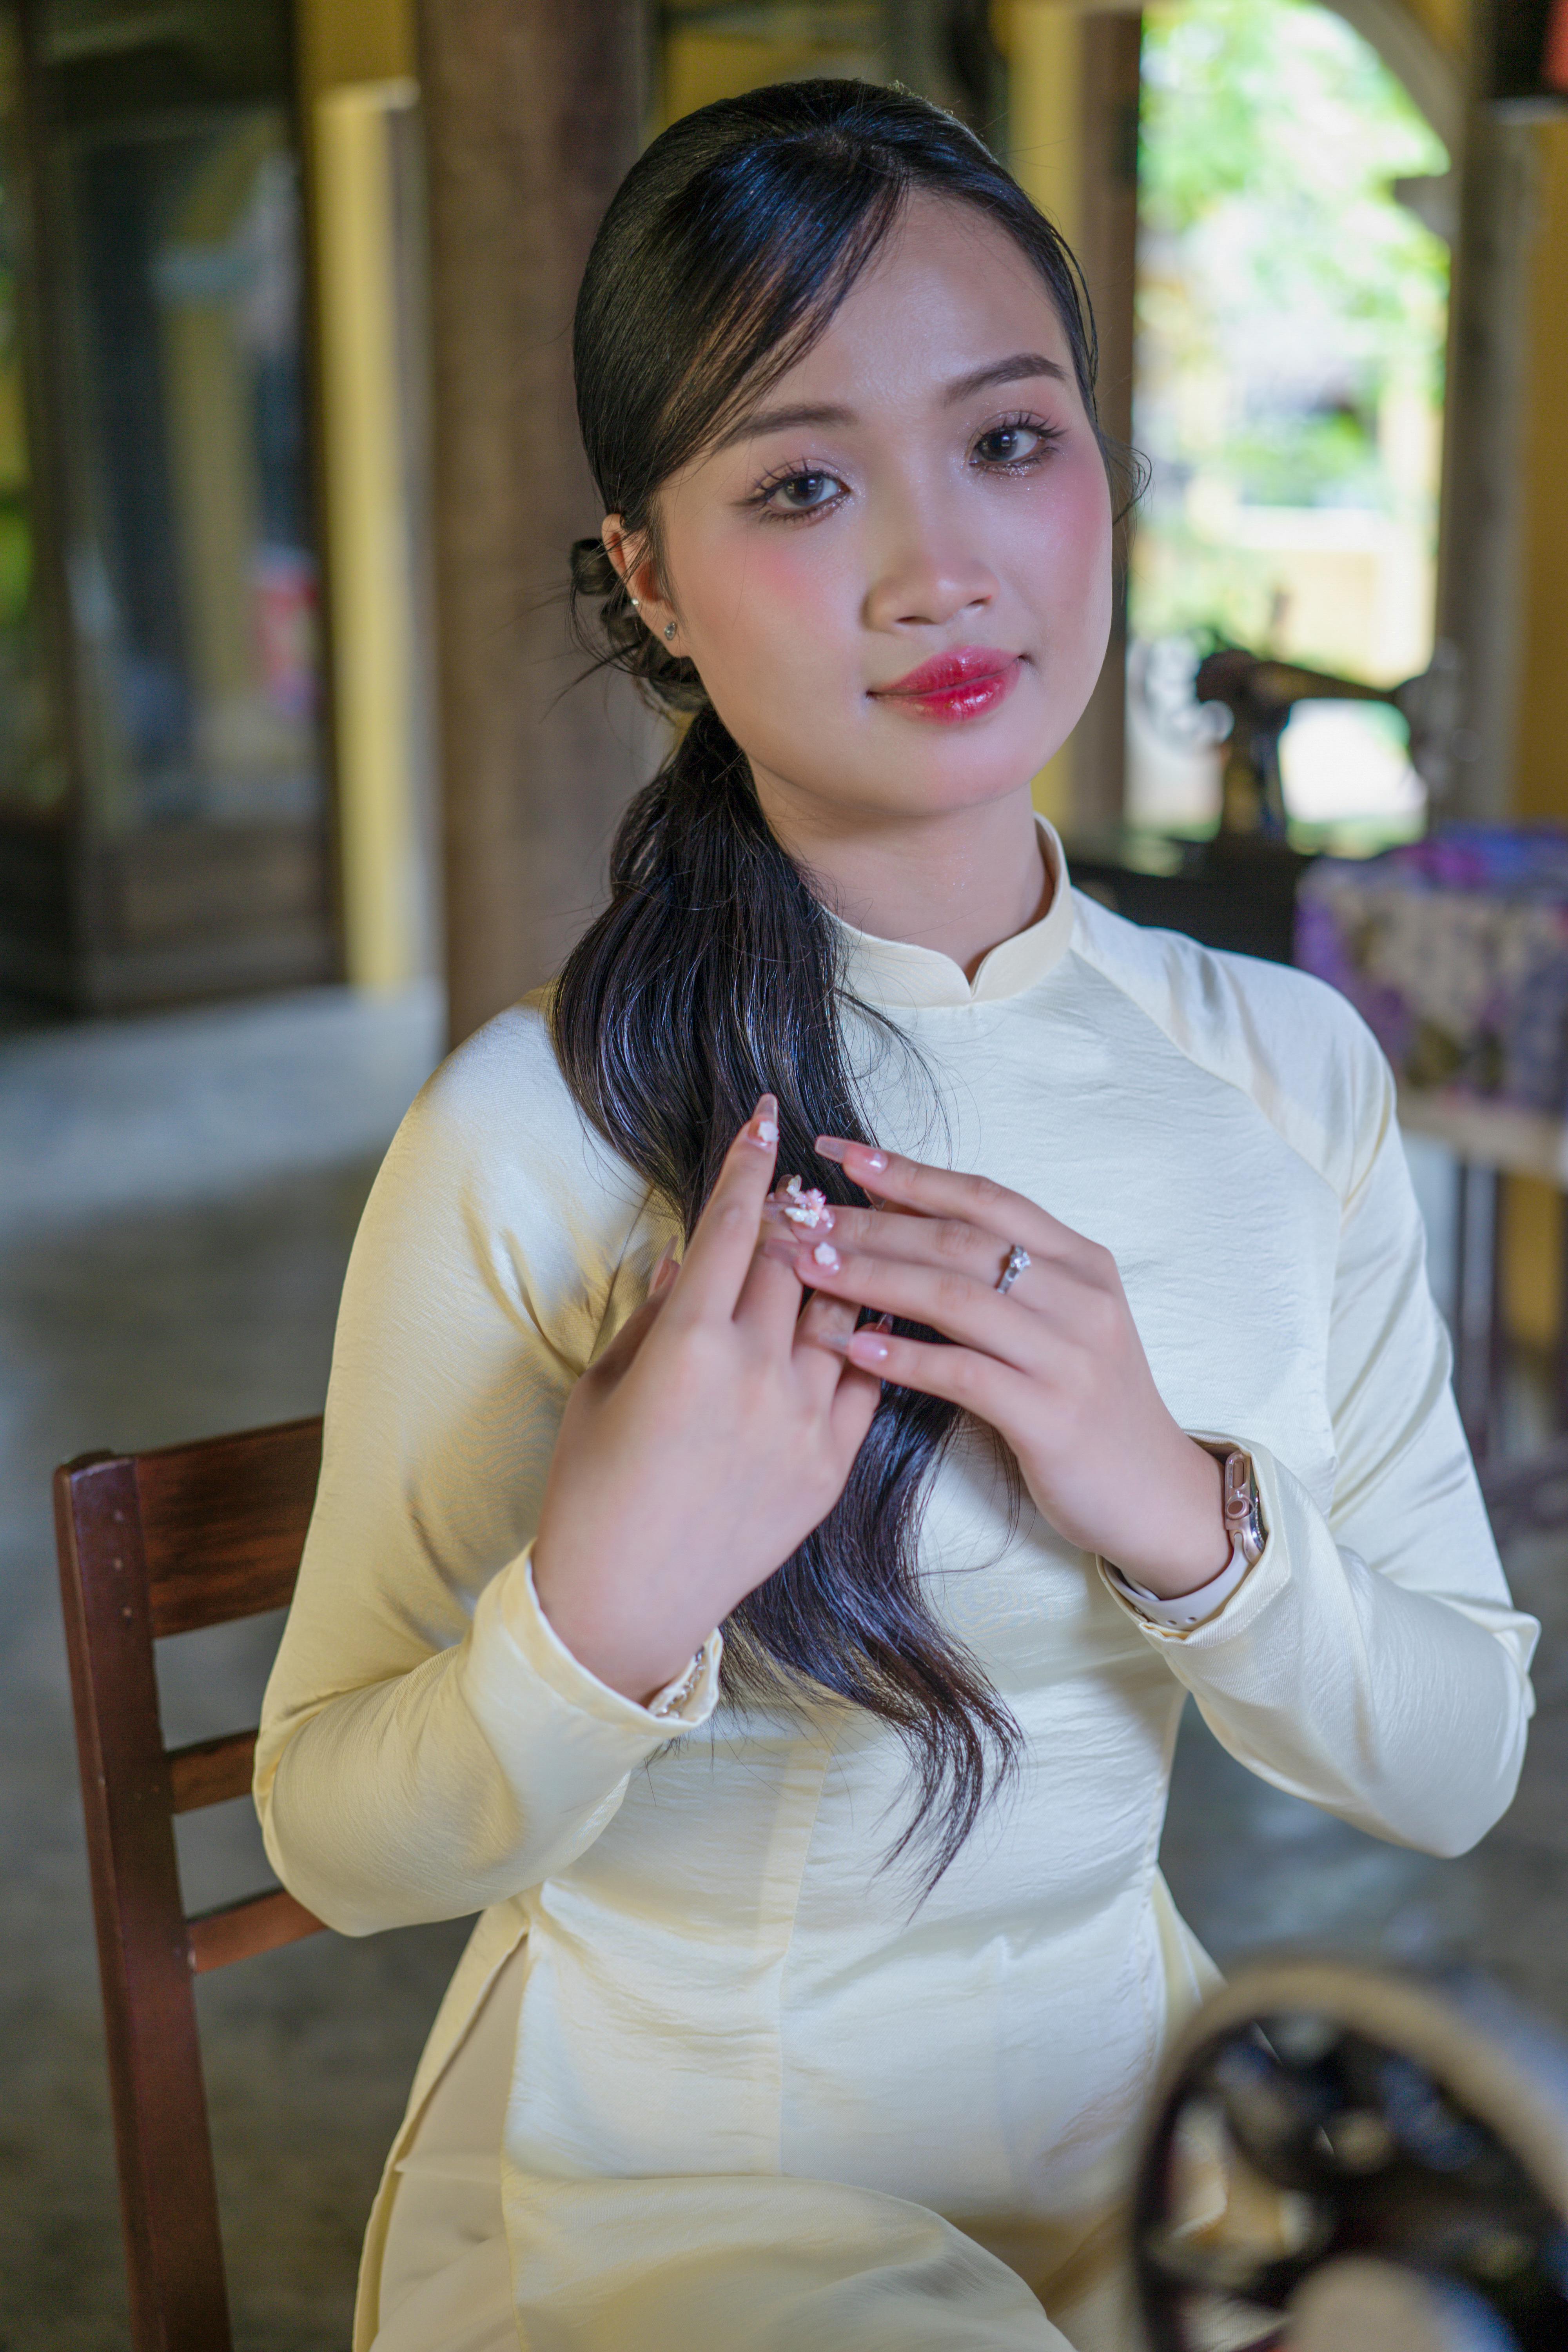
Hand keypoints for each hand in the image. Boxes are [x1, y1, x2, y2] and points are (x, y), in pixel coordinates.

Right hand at [530, 1098, 885, 1703]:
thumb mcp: (603, 1385)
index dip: (749, 1166)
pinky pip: (866, 1377)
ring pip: (840, 1309)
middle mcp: (754, 1371)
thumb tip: (687, 1251)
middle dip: (795, 1213)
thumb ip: (653, 1312)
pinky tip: (866, 1311)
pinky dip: (864, 1336)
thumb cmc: (594, 1487)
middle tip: (797, 1186)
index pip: (730, 1228)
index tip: (765, 1119)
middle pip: (793, 1259)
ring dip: (839, 1269)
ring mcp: (801, 1419)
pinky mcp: (831, 1464)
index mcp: (688, 1343)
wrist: (626, 1599)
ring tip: (837, 1242)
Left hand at [766, 1139, 1228, 1598]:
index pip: (985, 1197)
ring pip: (957, 1298)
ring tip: (810, 1267)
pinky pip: (966, 1374)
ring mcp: (1070, 1356)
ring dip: (874, 1277)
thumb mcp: (1057, 1321)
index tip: (840, 1151)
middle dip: (873, 1222)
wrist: (1153, 1493)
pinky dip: (906, 1357)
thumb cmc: (1086, 1401)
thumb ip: (995, 1274)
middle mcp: (1081, 1297)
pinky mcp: (1053, 1416)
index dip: (910, 1172)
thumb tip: (899, 1219)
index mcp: (1081, 1261)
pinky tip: (853, 1344)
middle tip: (803, 1215)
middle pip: (961, 1240)